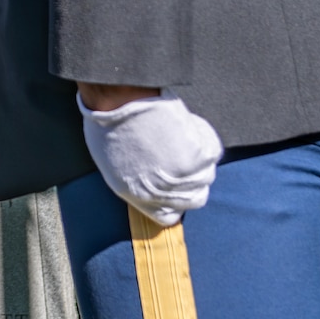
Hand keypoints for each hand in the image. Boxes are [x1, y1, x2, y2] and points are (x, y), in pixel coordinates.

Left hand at [77, 90, 222, 225]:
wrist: (120, 102)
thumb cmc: (107, 126)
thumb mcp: (112, 163)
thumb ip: (136, 178)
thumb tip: (151, 179)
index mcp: (139, 197)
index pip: (167, 216)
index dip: (172, 201)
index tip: (173, 186)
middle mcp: (166, 193)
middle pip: (195, 199)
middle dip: (191, 181)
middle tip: (182, 158)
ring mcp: (186, 177)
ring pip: (207, 175)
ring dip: (198, 158)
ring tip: (178, 137)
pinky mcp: (201, 157)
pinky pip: (212, 150)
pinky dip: (203, 136)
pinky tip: (187, 125)